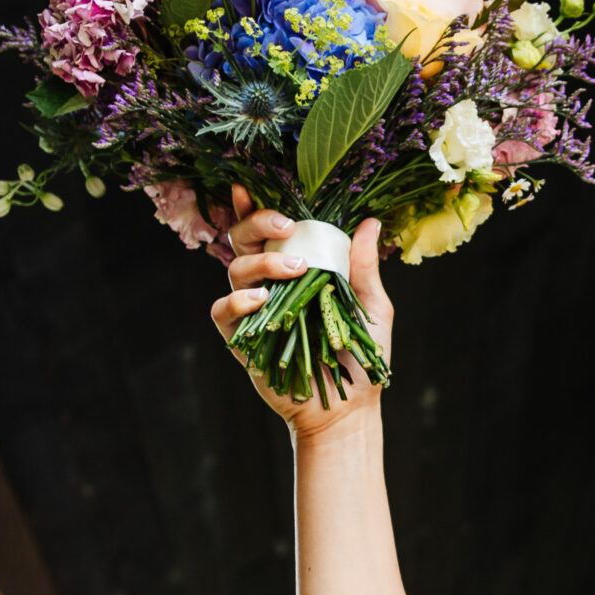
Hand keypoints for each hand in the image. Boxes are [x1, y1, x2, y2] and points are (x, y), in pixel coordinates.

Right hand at [208, 185, 393, 438]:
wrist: (348, 408)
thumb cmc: (361, 357)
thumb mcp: (372, 307)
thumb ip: (363, 268)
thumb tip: (370, 223)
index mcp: (297, 271)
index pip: (269, 233)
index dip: (253, 208)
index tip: (249, 185)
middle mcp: (270, 285)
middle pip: (243, 242)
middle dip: (255, 224)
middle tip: (285, 227)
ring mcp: (252, 312)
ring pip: (234, 270)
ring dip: (261, 263)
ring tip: (294, 271)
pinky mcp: (241, 341)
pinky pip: (223, 311)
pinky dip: (237, 301)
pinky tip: (259, 299)